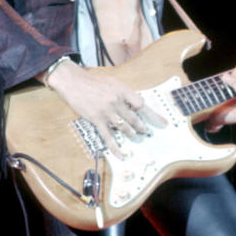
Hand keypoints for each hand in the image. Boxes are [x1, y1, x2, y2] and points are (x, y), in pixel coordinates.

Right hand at [45, 61, 166, 154]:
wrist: (73, 82)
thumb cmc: (92, 81)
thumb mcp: (112, 82)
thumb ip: (123, 93)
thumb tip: (134, 103)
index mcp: (122, 91)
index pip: (141, 104)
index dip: (152, 115)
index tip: (161, 122)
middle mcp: (117, 102)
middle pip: (134, 118)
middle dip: (142, 127)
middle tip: (147, 132)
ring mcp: (107, 112)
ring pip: (124, 127)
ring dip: (132, 134)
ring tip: (136, 137)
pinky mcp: (97, 120)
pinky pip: (108, 136)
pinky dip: (115, 147)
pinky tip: (121, 154)